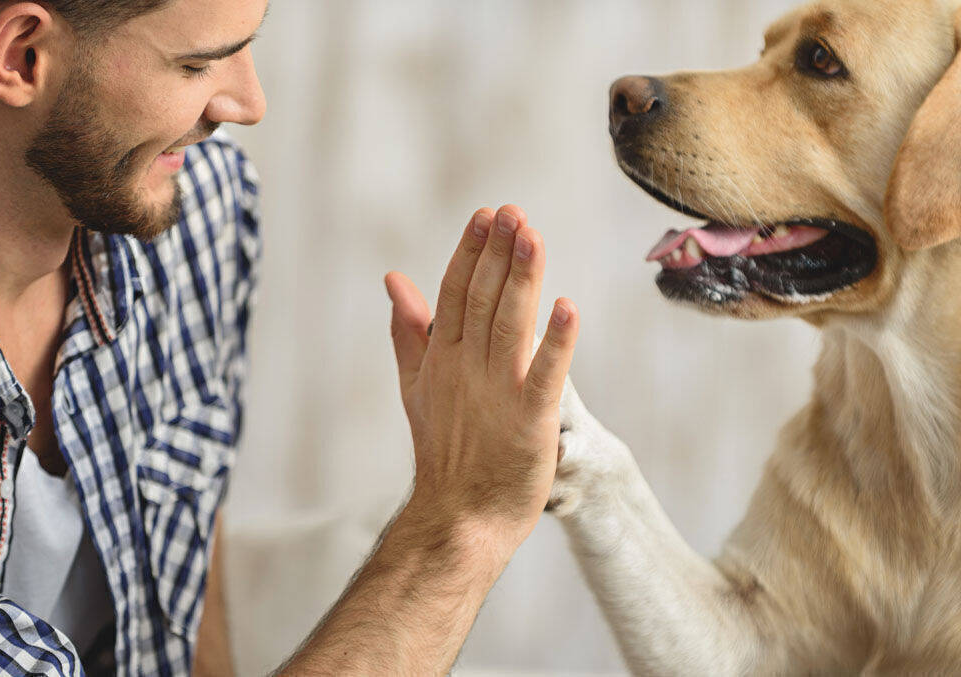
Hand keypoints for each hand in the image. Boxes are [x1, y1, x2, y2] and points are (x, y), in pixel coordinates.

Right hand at [384, 205, 578, 552]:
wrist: (458, 517)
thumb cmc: (444, 451)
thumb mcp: (416, 384)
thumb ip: (409, 330)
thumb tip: (393, 278)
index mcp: (442, 357)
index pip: (455, 292)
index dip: (472, 252)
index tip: (488, 215)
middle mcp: (467, 368)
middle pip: (483, 299)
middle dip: (498, 253)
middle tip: (513, 212)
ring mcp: (498, 392)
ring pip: (510, 324)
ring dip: (522, 280)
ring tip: (533, 237)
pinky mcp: (531, 420)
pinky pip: (546, 374)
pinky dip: (556, 341)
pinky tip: (567, 307)